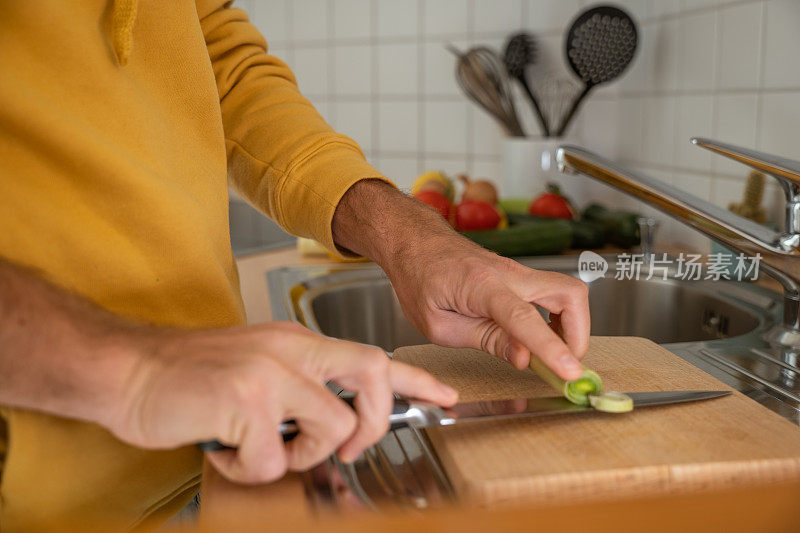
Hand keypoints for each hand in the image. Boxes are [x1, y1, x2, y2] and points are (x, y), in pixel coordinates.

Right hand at [106, 321, 457, 483]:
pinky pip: (274, 458)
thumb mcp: (255, 365)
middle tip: (349, 447)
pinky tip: (227, 454)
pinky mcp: (243, 401)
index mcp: (295, 341)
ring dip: (304, 454)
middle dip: (373, 420)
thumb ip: (296, 385)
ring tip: (265, 451)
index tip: (445, 396)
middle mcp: (288, 349)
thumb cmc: (190, 376)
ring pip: (332, 426)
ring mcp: (268, 372)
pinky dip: (253, 470)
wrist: (128, 370)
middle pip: (371, 372)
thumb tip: (333, 427)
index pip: (370, 354)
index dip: (415, 379)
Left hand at [332, 180, 589, 379]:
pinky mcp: (522, 276)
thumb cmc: (420, 280)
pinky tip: (540, 338)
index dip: (550, 347)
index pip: (524, 318)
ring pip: (568, 293)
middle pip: (570, 294)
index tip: (570, 372)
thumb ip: (485, 340)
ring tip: (551, 355)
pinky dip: (559, 319)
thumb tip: (523, 358)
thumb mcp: (439, 324)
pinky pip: (555, 295)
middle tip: (564, 366)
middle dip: (579, 335)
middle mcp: (509, 273)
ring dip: (571, 328)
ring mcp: (520, 272)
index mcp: (482, 285)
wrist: (416, 243)